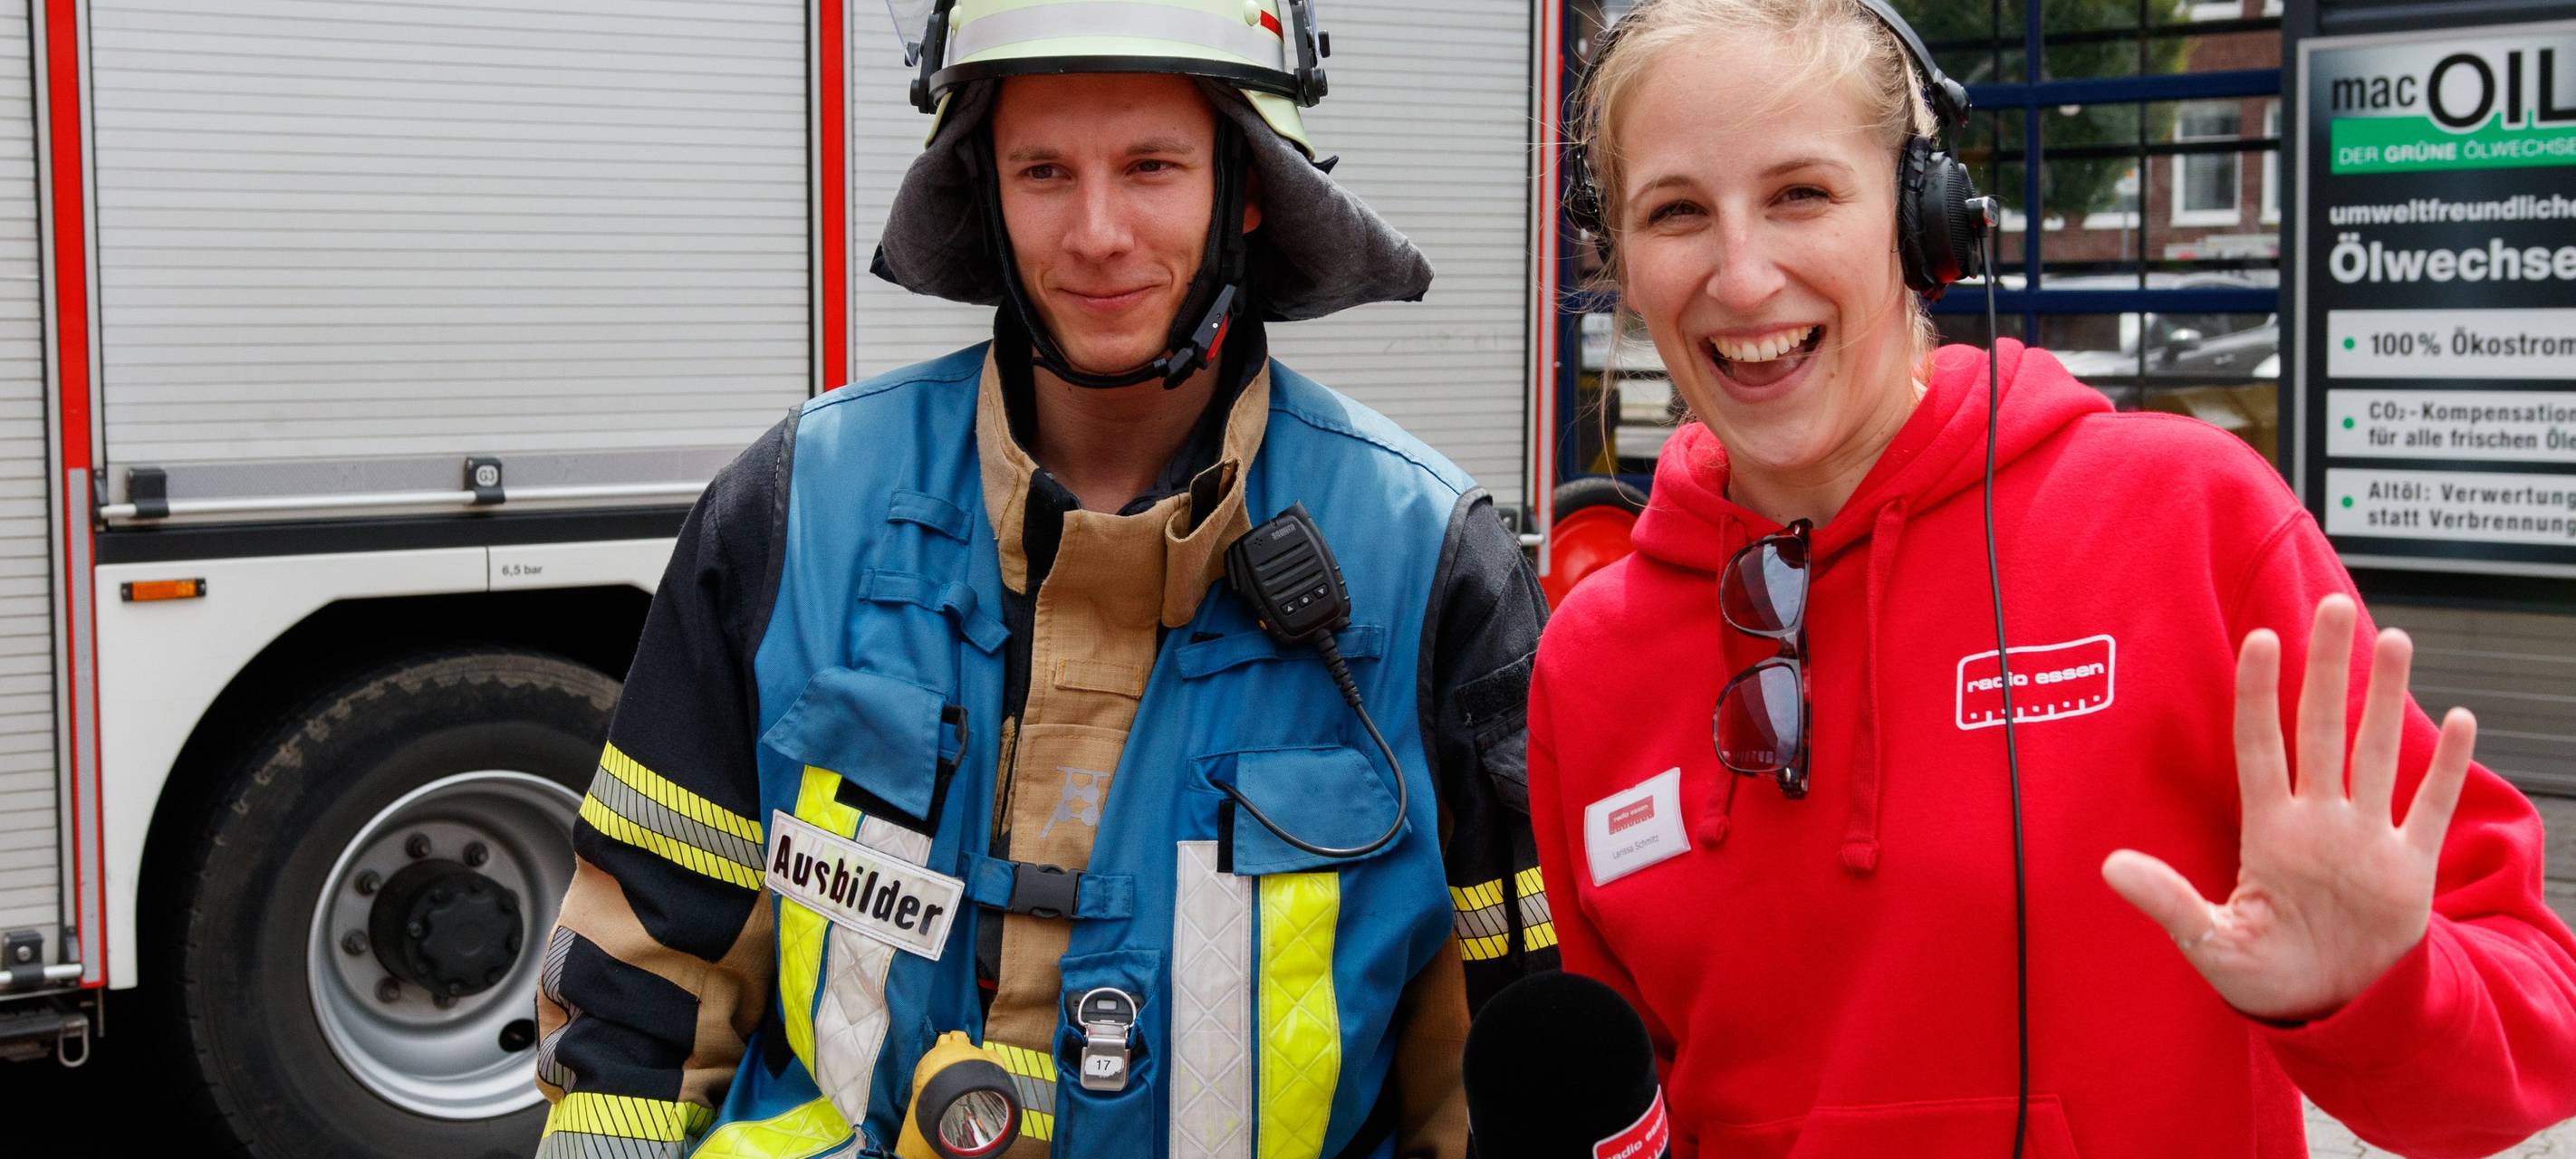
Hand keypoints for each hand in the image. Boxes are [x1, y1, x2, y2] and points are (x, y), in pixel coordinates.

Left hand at [2101, 594, 2476, 1022]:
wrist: (2326, 1008)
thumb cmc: (2263, 975)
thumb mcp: (2210, 941)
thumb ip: (2167, 901)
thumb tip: (2108, 868)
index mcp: (2268, 831)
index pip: (2261, 745)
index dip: (2260, 694)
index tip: (2262, 639)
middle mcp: (2318, 821)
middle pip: (2323, 729)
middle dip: (2329, 669)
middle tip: (2334, 607)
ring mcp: (2365, 839)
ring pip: (2378, 752)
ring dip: (2387, 698)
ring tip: (2392, 639)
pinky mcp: (2408, 867)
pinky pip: (2427, 807)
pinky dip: (2445, 767)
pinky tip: (2457, 717)